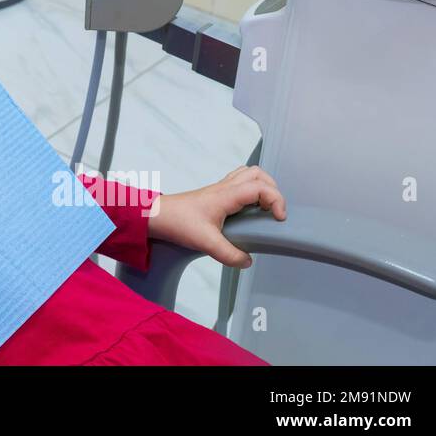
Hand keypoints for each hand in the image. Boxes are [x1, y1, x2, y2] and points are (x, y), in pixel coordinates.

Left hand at [148, 165, 286, 269]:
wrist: (155, 215)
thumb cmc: (177, 223)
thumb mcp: (206, 242)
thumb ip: (229, 254)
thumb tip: (247, 261)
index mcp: (227, 195)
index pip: (261, 186)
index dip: (276, 200)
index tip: (279, 219)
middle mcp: (225, 188)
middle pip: (258, 174)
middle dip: (273, 190)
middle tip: (273, 213)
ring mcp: (220, 189)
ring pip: (248, 175)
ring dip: (262, 188)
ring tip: (264, 211)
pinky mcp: (215, 195)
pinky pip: (239, 183)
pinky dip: (250, 191)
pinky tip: (247, 212)